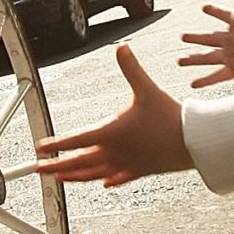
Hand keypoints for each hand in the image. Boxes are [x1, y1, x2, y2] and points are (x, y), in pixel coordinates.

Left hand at [33, 44, 189, 187]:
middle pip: (79, 163)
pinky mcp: (141, 171)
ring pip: (94, 174)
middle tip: (40, 169)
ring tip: (62, 179)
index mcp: (112, 133)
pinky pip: (119, 178)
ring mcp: (127, 164)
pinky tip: (104, 184)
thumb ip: (131, 69)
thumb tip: (122, 48)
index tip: (40, 149)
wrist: (194, 143)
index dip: (56, 145)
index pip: (76, 140)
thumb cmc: (171, 117)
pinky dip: (108, 181)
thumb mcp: (147, 89)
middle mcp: (115, 152)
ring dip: (75, 177)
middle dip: (57, 166)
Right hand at [178, 0, 233, 87]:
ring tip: (181, 61)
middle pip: (209, 37)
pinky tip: (194, 83)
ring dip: (193, 59)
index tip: (204, 7)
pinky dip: (205, 80)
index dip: (213, 10)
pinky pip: (217, 75)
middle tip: (183, 36)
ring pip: (208, 57)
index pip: (222, 13)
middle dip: (195, 37)